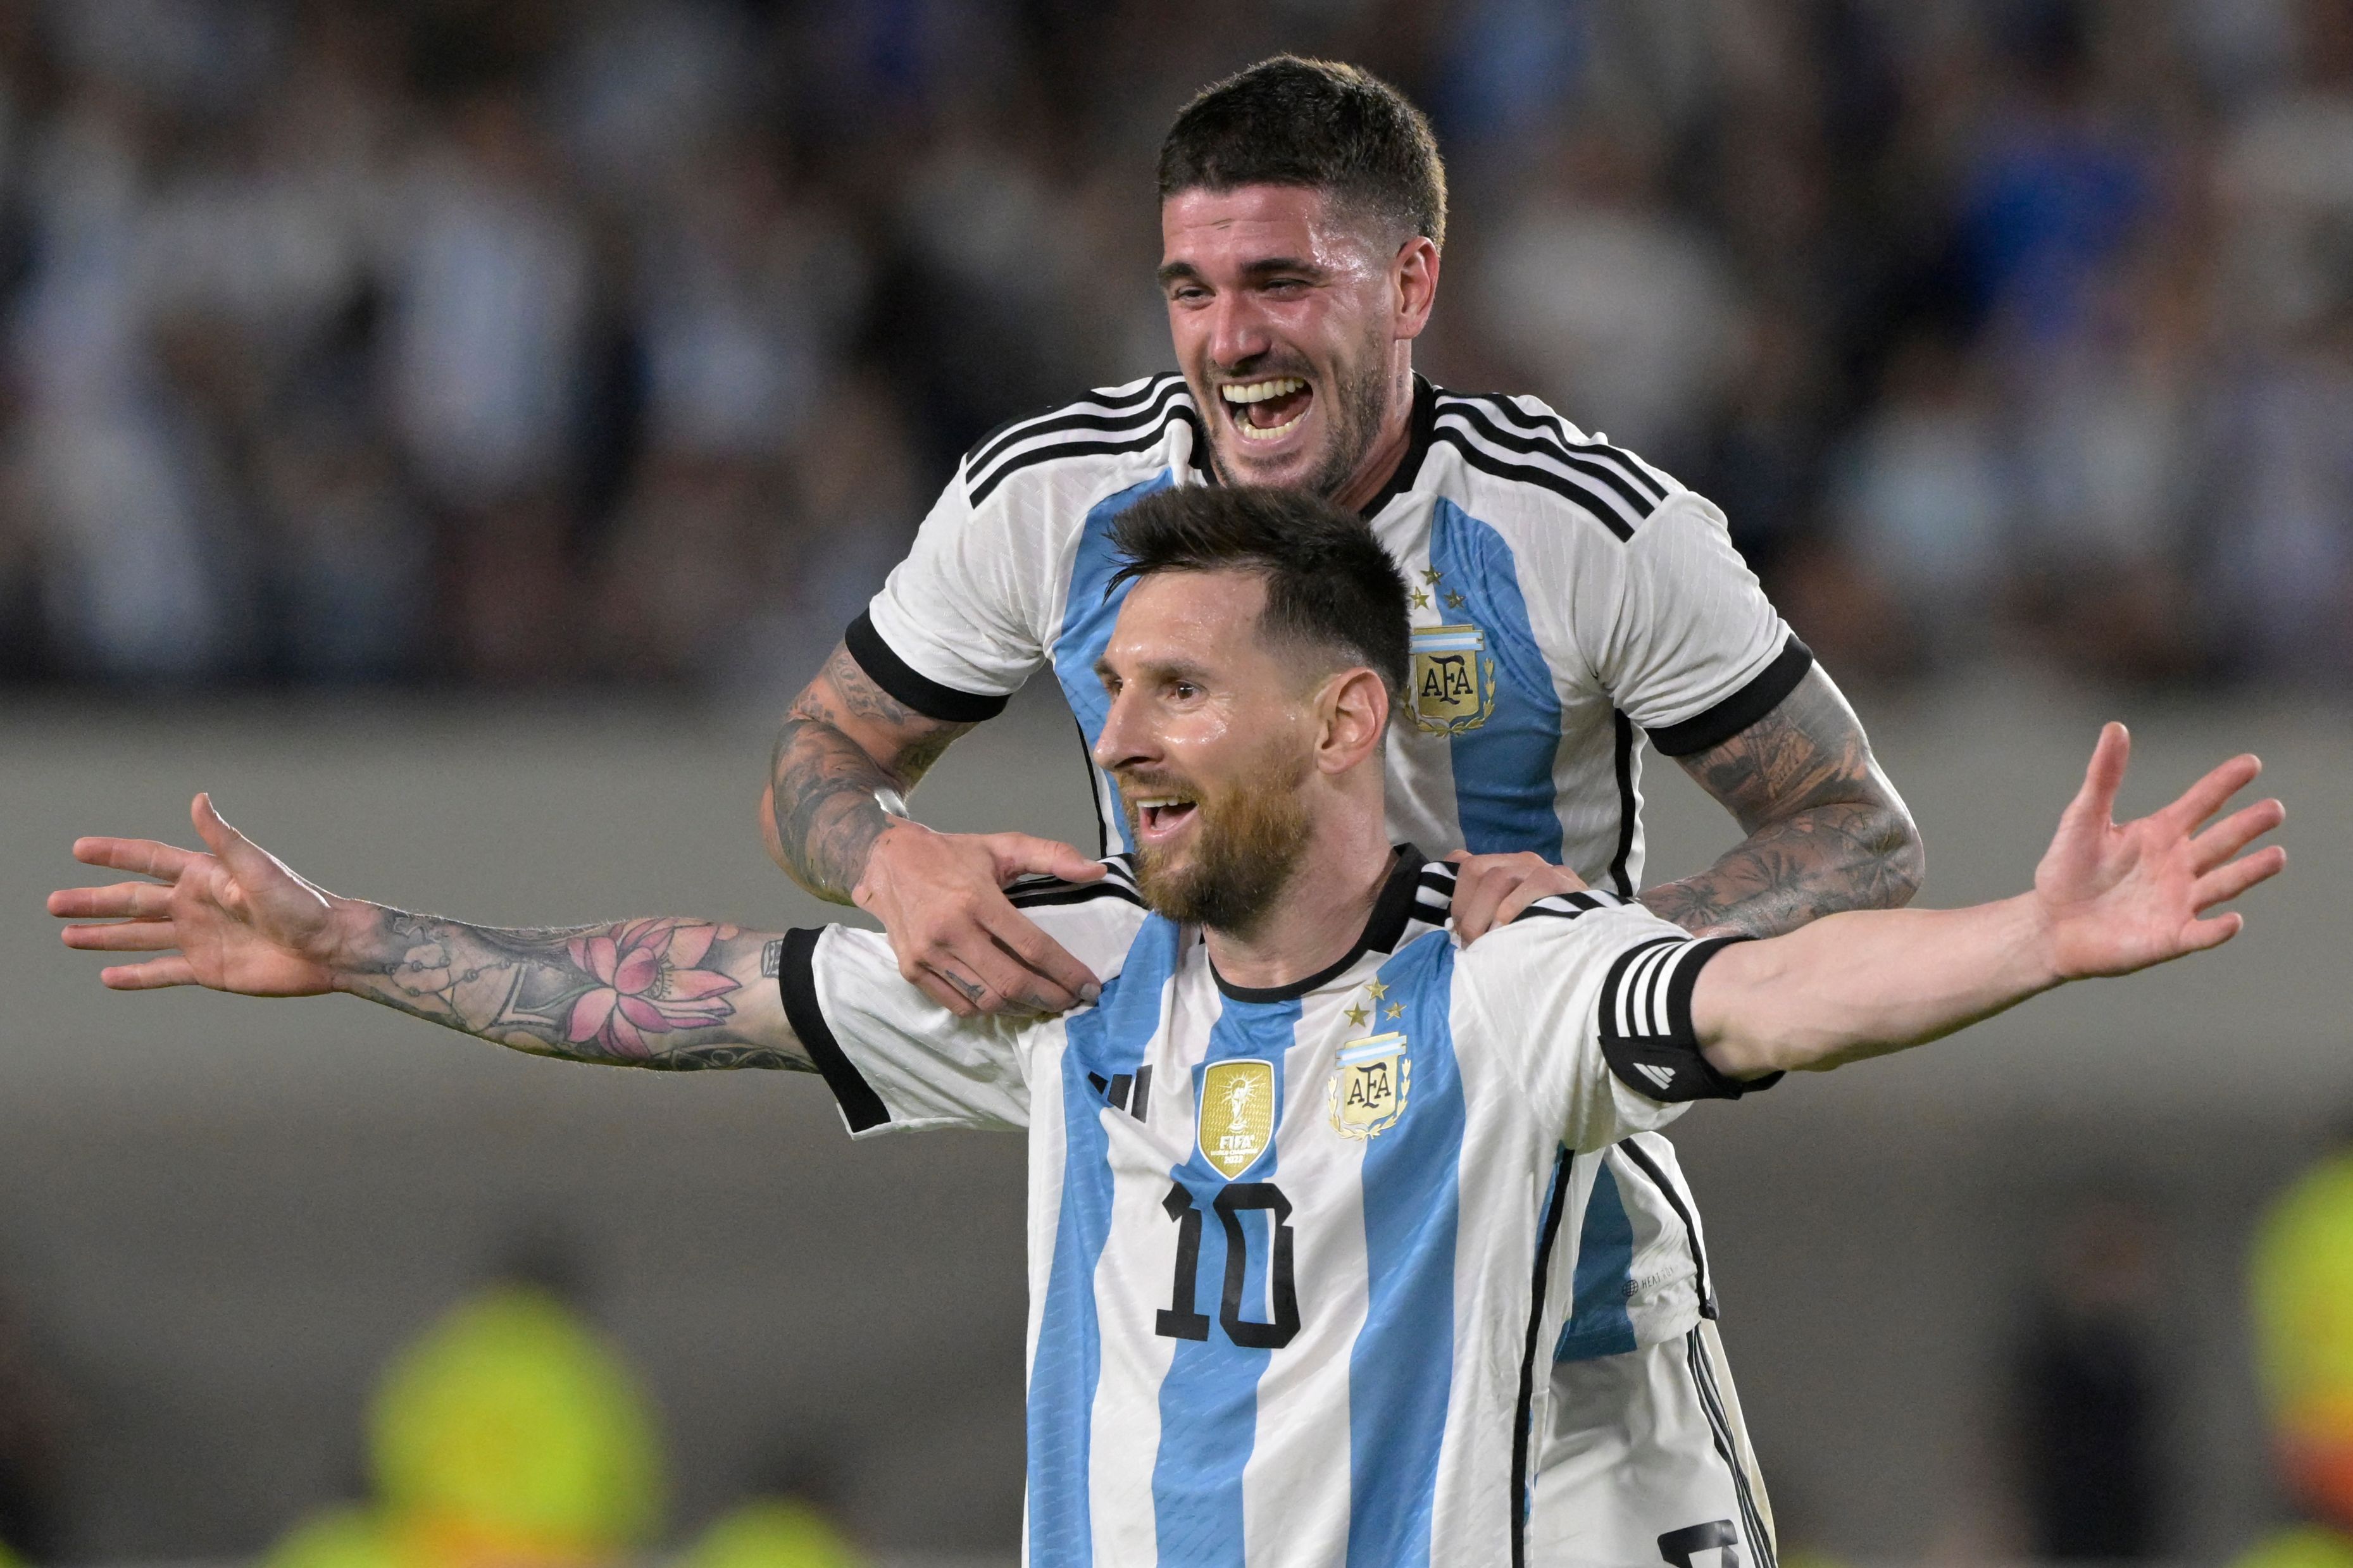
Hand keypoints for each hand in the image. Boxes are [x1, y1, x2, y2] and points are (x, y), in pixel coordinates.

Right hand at [49, 794, 366, 994]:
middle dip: (94, 902)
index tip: (79, 849)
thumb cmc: (300, 903)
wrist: (328, 948)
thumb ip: (223, 838)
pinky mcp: (208, 969)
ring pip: (139, 938)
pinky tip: (109, 978)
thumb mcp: (257, 868)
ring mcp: (199, 938)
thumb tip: (197, 798)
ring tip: (68, 937)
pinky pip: (163, 973)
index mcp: (205, 876)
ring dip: (104, 937)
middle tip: (52, 903)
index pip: (149, 860)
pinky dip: (136, 977)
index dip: (114, 854)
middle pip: (133, 902)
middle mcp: (197, 905)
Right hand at [853, 821, 1105, 1017]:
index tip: (1090, 986)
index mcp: (976, 898)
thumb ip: (1052, 854)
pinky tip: (1007, 1000)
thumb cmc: (951, 855)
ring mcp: (927, 954)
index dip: (1066, 972)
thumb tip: (1096, 871)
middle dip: (1050, 997)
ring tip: (1044, 1001)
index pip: (1032, 947)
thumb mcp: (1002, 845)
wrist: (886, 860)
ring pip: (986, 1000)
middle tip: (1073, 1001)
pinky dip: (988, 1009)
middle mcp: (950, 930)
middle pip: (1011, 982)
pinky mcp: (911, 970)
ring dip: (1022, 1007)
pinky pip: (958, 1005)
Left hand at [1443, 850, 1588, 942]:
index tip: (1457, 928)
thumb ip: (1486, 908)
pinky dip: (1513, 908)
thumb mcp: (1510, 920)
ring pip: (1497, 878)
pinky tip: (1508, 931)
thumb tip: (1456, 913)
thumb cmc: (1544, 931)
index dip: (1456, 897)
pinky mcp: (1562, 880)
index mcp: (1505, 867)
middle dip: (1465, 908)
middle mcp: (1522, 861)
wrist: (1593, 939)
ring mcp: (1542, 868)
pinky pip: (1534, 883)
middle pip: (1475, 869)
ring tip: (1486, 944)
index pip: (1466, 863)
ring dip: (1483, 915)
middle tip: (1471, 943)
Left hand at [2034, 724, 2285, 980]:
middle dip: (2248, 826)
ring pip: (2223, 884)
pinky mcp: (2169, 937)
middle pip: (2222, 841)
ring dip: (2249, 872)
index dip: (2224, 783)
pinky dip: (2217, 930)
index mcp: (2162, 833)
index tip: (2251, 762)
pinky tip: (2233, 920)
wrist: (2051, 922)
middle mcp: (2179, 865)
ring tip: (2277, 856)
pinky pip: (2200, 934)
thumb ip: (2104, 776)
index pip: (2201, 803)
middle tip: (2275, 808)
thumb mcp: (2083, 818)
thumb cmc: (2068, 868)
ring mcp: (2179, 901)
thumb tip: (2116, 727)